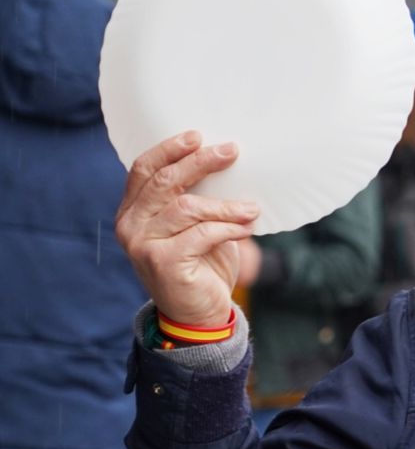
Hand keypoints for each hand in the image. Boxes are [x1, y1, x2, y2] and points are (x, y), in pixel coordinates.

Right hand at [114, 131, 260, 326]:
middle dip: (200, 162)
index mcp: (133, 210)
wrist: (197, 313)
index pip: (144, 169)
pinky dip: (229, 228)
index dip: (169, 149)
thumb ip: (197, 198)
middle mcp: (130, 225)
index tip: (197, 136)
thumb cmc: (201, 263)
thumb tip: (225, 160)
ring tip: (251, 208)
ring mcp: (142, 245)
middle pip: (165, 181)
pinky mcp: (163, 263)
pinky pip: (202, 234)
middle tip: (231, 151)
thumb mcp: (196, 225)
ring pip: (186, 207)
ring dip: (225, 205)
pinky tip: (247, 227)